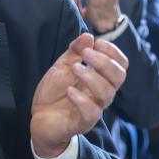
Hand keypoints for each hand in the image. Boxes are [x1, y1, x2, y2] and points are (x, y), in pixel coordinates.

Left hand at [31, 34, 127, 156]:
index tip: (96, 43)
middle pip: (119, 77)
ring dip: (92, 77)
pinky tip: (70, 91)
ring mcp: (93, 109)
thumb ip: (74, 51)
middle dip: (104, 62)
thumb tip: (88, 35)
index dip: (113, 52)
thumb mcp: (62, 66)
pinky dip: (82, 100)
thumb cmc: (54, 92)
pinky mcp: (81, 123)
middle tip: (85, 54)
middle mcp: (101, 94)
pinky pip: (91, 113)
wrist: (38, 117)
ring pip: (107, 93)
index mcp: (100, 79)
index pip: (120, 65)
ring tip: (75, 68)